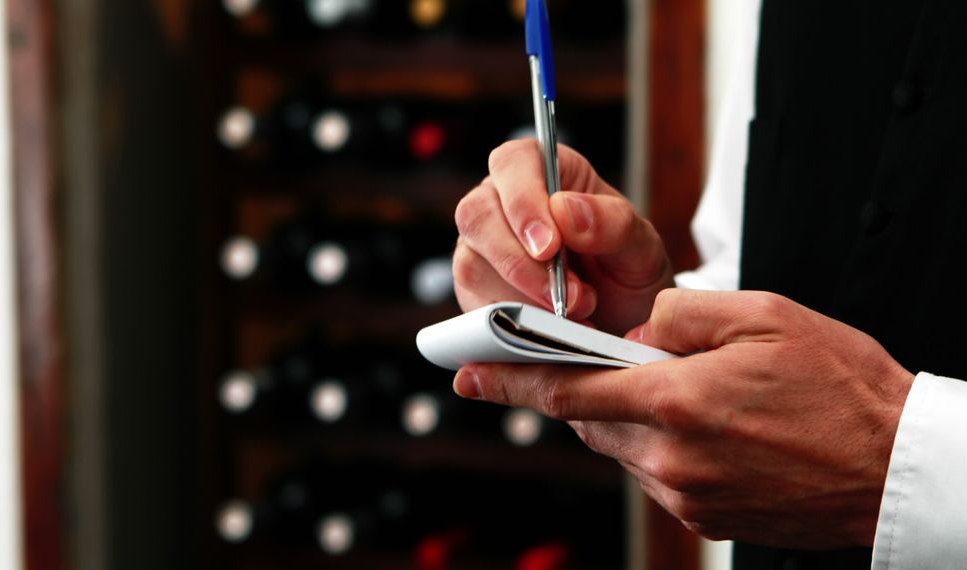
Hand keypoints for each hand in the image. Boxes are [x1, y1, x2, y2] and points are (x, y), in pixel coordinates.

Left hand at [452, 289, 914, 548]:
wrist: (897, 467)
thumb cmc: (841, 388)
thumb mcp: (764, 316)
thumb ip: (680, 313)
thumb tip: (639, 329)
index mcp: (676, 401)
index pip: (566, 388)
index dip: (510, 378)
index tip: (467, 372)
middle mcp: (670, 457)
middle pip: (589, 417)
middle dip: (584, 386)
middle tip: (597, 359)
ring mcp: (685, 494)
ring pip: (620, 445)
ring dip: (627, 414)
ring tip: (675, 388)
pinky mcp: (702, 516)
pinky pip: (654, 473)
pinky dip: (657, 443)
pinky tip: (702, 424)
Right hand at [453, 139, 672, 334]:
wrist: (623, 321)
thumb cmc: (628, 270)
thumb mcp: (641, 246)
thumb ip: (612, 223)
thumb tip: (565, 211)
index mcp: (543, 171)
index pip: (512, 163)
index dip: (522, 201)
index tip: (550, 246)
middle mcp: (501, 202)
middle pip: (477, 214)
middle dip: (520, 262)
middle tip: (567, 297)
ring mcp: (481, 248)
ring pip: (471, 264)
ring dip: (523, 299)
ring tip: (575, 314)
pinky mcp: (474, 290)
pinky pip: (474, 307)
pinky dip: (512, 325)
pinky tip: (550, 331)